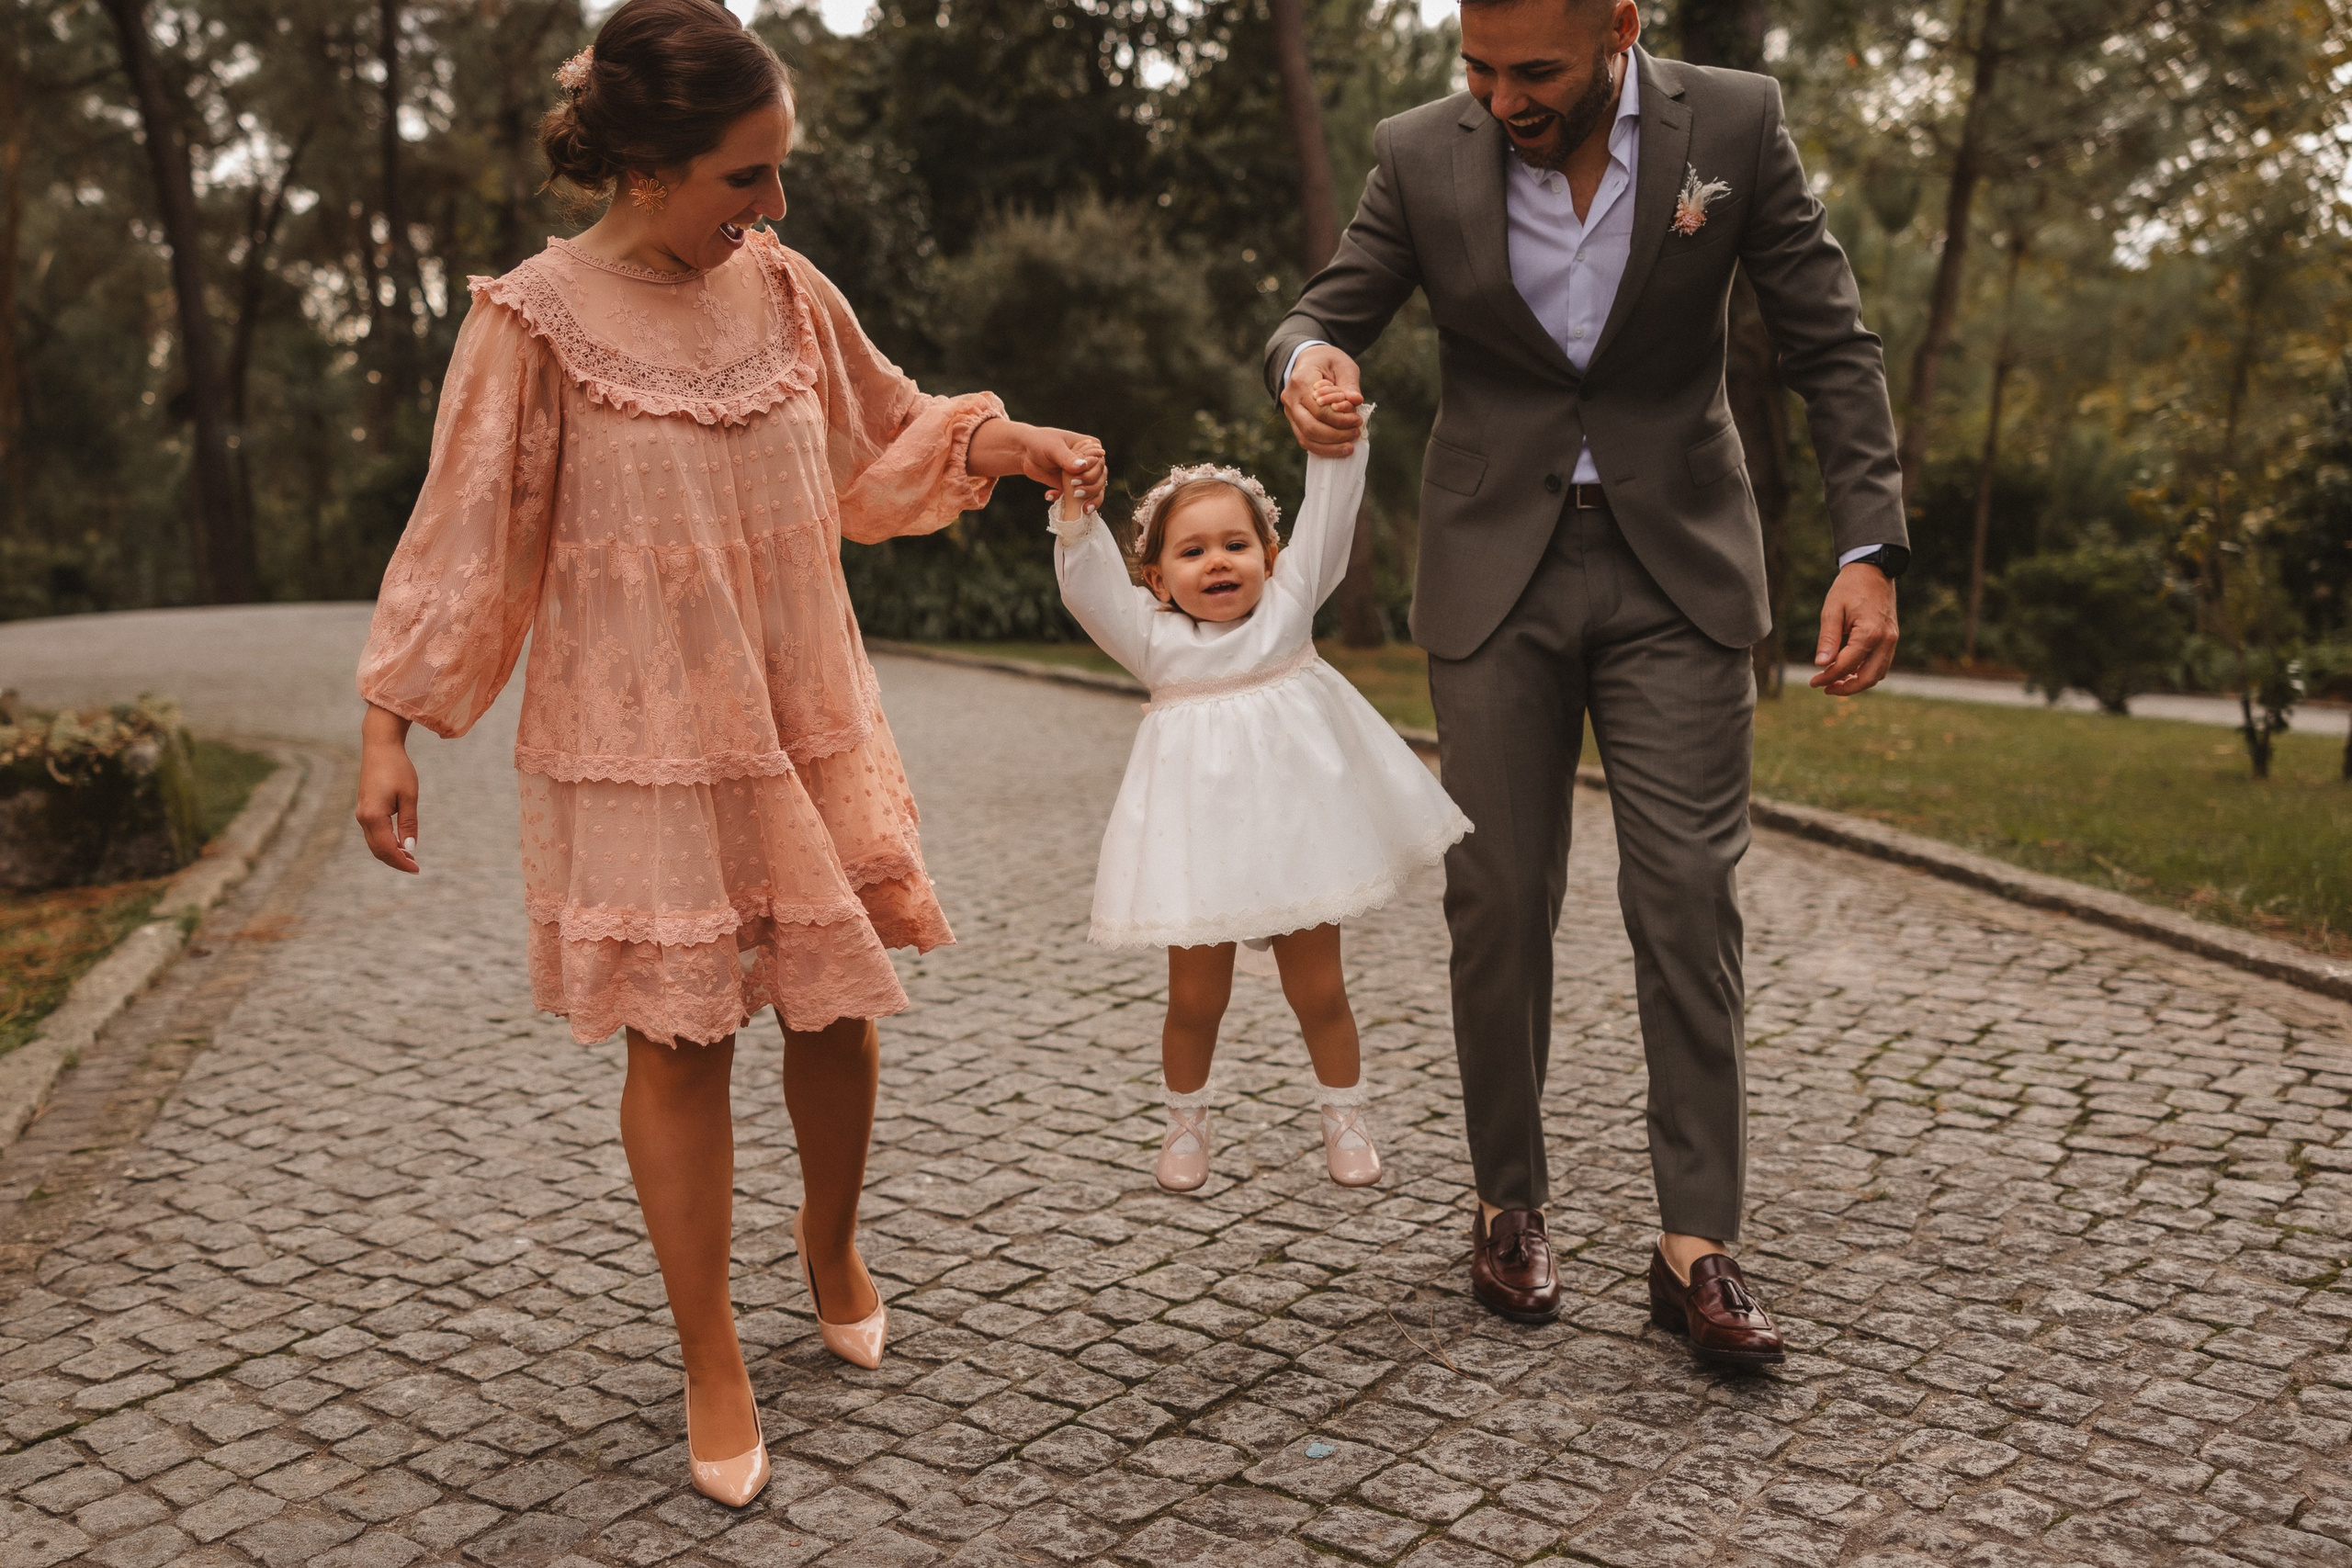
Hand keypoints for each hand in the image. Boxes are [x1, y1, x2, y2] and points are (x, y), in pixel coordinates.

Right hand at [356, 704, 420, 873]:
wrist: (380, 747)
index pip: (387, 849)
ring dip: (390, 852)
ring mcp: (361, 813)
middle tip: (415, 866)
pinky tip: (399, 842)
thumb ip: (408, 823)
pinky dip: (385, 842)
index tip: (417, 869)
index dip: (401, 862)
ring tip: (409, 856)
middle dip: (395, 861)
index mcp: (373, 816)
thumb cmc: (398, 769)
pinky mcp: (364, 808)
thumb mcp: (409, 797)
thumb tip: (409, 847)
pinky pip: (373, 833)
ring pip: (374, 843)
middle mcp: (363, 817)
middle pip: (377, 850)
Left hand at [972, 418, 1106, 509]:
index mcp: (1092, 448)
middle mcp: (1092, 463)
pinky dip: (1069, 504)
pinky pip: (1079, 500)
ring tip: (1076, 504)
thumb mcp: (1054, 448)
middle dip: (1089, 489)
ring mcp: (1084, 476)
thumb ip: (1067, 458)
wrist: (1025, 453)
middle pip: (1100, 480)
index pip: (1100, 464)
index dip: (1091, 474)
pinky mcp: (1074, 488)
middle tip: (1074, 492)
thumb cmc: (1041, 443)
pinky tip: (1051, 496)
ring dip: (1086, 500)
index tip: (1075, 480)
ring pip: (1095, 492)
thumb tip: (1082, 467)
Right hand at [1282, 345, 1364, 456]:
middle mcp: (1291, 399)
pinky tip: (1339, 449)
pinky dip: (1323, 449)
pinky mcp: (1294, 422)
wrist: (1308, 360)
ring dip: (1330, 447)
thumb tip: (1356, 401)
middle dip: (1336, 435)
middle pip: (1311, 427)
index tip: (1358, 420)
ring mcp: (1289, 412)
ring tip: (1350, 447)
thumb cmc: (1328, 361)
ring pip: (1306, 438)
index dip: (1340, 419)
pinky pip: (1305, 440)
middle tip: (1356, 433)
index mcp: (1301, 381)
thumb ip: (1349, 383)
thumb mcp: (1343, 365)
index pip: (1320, 409)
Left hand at [1811, 562, 1899, 695]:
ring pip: (1878, 674)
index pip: (1846, 666)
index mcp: (1869, 633)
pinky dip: (1866, 671)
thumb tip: (1820, 664)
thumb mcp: (1832, 610)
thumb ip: (1828, 639)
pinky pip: (1881, 664)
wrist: (1873, 570)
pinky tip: (1848, 670)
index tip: (1813, 681)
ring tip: (1835, 681)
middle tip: (1825, 688)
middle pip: (1868, 678)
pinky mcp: (1892, 638)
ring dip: (1857, 682)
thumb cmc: (1850, 587)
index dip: (1828, 677)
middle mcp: (1885, 640)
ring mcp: (1892, 640)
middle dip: (1846, 688)